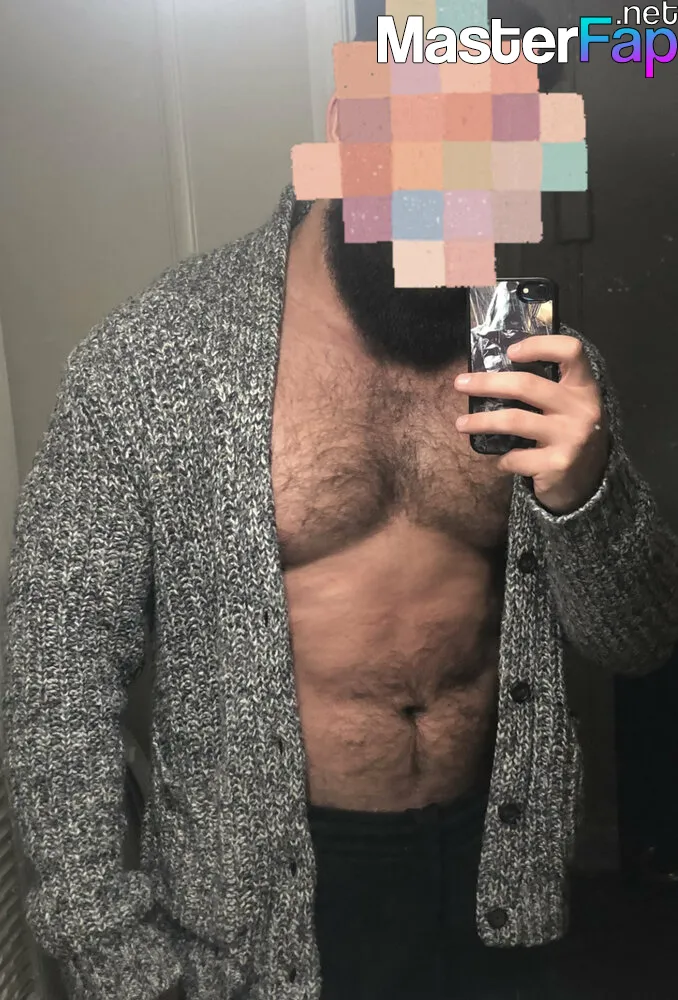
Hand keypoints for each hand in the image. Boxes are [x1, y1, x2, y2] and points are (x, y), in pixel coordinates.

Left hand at [453, 335, 609, 514]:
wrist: (587, 483)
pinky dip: (502, 459)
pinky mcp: (558, 464)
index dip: (539, 345)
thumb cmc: (566, 436)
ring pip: (514, 420)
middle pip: (527, 385)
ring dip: (481, 421)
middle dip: (487, 383)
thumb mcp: (568, 407)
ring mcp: (571, 437)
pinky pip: (515, 457)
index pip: (571, 351)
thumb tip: (492, 371)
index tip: (509, 352)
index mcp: (584, 388)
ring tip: (460, 423)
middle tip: (460, 384)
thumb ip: (545, 389)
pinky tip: (500, 461)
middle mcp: (582, 409)